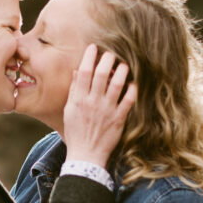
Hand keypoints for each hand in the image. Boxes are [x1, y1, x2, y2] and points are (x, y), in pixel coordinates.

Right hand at [63, 44, 136, 167]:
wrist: (85, 155)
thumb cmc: (76, 132)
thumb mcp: (69, 110)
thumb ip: (74, 90)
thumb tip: (78, 71)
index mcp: (79, 99)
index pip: (84, 72)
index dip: (90, 57)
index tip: (94, 47)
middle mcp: (93, 102)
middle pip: (101, 74)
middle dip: (107, 59)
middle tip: (112, 53)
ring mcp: (107, 110)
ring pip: (117, 84)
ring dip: (122, 71)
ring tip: (124, 64)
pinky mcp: (118, 119)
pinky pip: (128, 100)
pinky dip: (132, 89)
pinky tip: (133, 83)